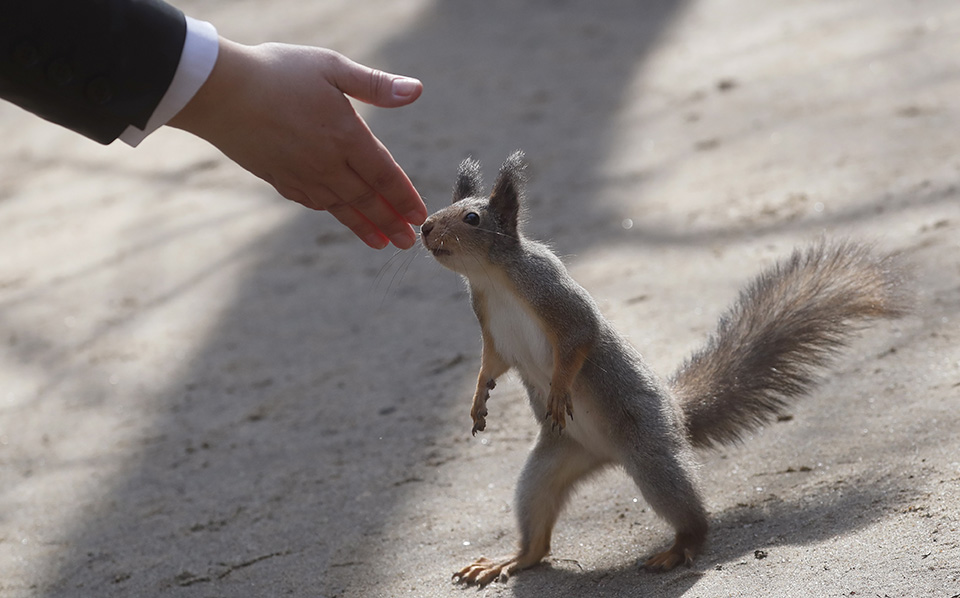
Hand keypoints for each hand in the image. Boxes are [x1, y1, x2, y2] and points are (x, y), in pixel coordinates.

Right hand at [169, 39, 426, 248]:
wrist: (217, 91)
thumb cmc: (276, 72)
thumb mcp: (330, 67)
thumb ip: (375, 85)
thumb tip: (417, 90)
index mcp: (346, 137)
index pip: (385, 175)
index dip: (404, 198)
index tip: (419, 216)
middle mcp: (327, 164)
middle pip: (366, 200)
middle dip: (390, 223)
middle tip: (408, 242)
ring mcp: (301, 175)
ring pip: (340, 207)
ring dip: (364, 226)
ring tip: (381, 242)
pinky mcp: (278, 177)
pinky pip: (312, 201)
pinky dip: (331, 212)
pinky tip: (338, 215)